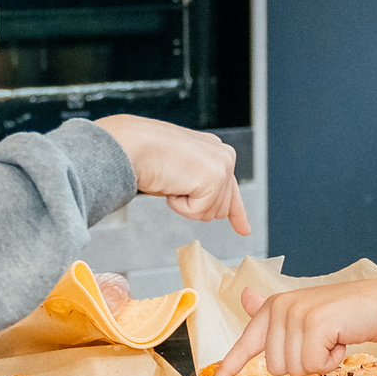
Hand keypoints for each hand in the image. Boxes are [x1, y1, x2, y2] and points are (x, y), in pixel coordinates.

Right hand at [94, 116, 249, 234]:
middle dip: (193, 205)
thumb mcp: (179, 173)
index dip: (236, 212)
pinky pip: (198, 213)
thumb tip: (209, 209)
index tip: (244, 230)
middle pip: (220, 209)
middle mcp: (224, 155)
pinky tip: (171, 182)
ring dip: (185, 204)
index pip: (230, 189)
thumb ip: (198, 185)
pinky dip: (179, 206)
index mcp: (215, 151)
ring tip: (171, 178)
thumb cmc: (145, 156)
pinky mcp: (214, 178)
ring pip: (210, 213)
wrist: (133, 145)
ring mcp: (222, 166)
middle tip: (172, 182)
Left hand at [204, 265, 376, 375]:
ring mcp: (295, 315)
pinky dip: (333, 360)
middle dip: (305, 364)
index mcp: (272, 308)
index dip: (227, 370)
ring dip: (320, 362)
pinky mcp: (314, 324)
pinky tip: (342, 340)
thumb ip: (275, 316)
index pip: (244, 345)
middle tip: (325, 343)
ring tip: (334, 338)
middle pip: (276, 368)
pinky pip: (314, 364)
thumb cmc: (348, 313)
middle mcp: (279, 308)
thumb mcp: (307, 314)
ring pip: (294, 369)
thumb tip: (244, 297)